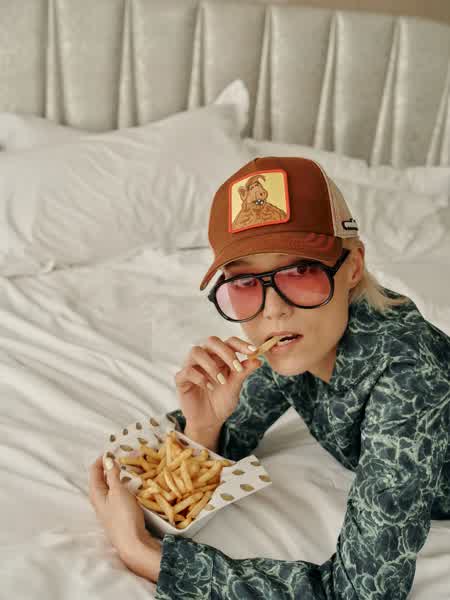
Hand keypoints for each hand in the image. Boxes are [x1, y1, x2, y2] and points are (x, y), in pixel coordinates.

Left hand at [88, 455, 160, 580]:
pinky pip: (117, 493)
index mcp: (95, 493)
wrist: (132, 543)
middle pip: (100, 477)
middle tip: (123, 455)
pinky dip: (122, 484)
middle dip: (110, 465)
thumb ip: (113, 475)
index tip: (114, 448)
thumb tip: (108, 459)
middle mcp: (99, 499)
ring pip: (109, 485)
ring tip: (128, 466)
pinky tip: (131, 484)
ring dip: (117, 475)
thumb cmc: (123, 516)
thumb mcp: (118, 492)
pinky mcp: (117, 512)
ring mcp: (108, 507)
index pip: (94, 470)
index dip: (102, 458)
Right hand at [175, 335, 262, 432]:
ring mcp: (191, 366)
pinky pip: (187, 370)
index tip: (254, 351)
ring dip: (211, 365)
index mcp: (219, 356)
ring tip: (221, 381)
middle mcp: (205, 357)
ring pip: (196, 352)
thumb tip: (258, 359)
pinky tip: (209, 387)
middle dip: (226, 352)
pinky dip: (200, 378)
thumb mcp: (235, 386)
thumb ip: (243, 372)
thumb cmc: (222, 400)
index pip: (229, 342)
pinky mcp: (181, 378)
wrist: (210, 421)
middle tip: (236, 367)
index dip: (241, 344)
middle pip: (211, 341)